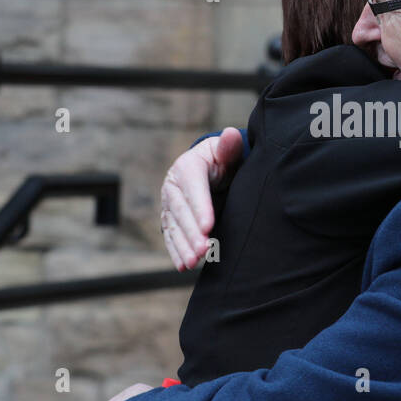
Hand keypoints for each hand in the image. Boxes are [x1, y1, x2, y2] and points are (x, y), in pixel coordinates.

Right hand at [160, 127, 243, 270]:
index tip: (208, 226)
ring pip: (174, 227)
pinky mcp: (170, 219)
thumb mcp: (226, 152)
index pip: (193, 189)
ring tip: (194, 262)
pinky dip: (176, 251)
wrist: (211, 169)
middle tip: (203, 249)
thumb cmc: (222, 159)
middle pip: (181, 211)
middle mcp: (173, 186)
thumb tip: (231, 135)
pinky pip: (171, 236)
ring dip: (183, 246)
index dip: (200, 208)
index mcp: (187, 168)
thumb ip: (229, 147)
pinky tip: (183, 266)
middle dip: (191, 232)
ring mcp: (169, 204)